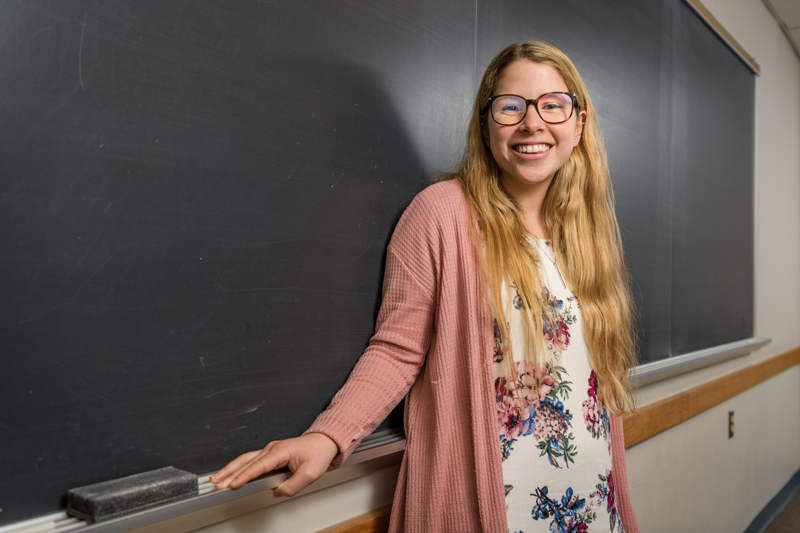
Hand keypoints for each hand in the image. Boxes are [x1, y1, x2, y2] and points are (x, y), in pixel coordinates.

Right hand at [210, 433, 338, 497]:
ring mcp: (269, 450)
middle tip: (216, 484)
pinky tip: (230, 473)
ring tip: (216, 478)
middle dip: (230, 473)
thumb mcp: (310, 474)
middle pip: (246, 462)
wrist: (323, 442)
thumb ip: (293, 486)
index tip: (233, 484)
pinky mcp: (269, 454)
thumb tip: (277, 492)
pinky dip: (238, 467)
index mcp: (281, 451)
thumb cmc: (318, 453)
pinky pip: (250, 460)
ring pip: (245, 459)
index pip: (259, 466)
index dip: (245, 476)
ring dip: (230, 469)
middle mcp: (272, 449)